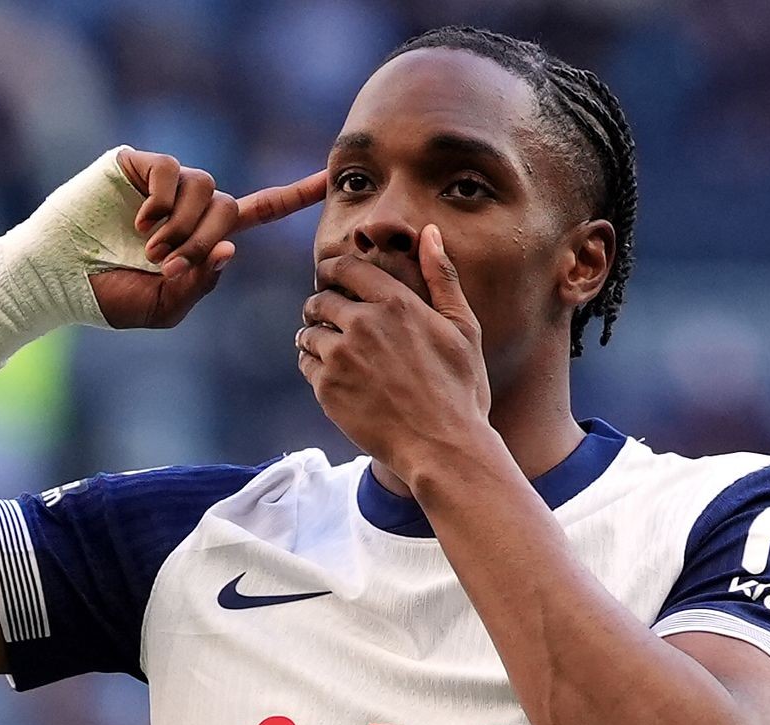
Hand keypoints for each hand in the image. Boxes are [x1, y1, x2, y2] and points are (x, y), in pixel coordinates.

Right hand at [91, 150, 325, 327]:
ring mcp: (162, 183)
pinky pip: (173, 171)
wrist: (56, 280)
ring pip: (207, 188)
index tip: (328, 180)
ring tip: (151, 250)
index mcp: (201, 235)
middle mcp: (187, 205)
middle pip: (231, 207)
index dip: (293, 195)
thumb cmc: (107, 297)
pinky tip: (140, 224)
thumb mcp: (164, 307)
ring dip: (184, 226)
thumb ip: (201, 283)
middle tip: (171, 265)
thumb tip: (230, 248)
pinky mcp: (136, 165)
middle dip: (206, 240)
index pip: (258, 210)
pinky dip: (162, 202)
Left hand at [297, 224, 492, 477]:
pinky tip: (334, 377)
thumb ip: (442, 277)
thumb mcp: (463, 329)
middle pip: (320, 300)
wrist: (444, 447)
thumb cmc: (461, 390)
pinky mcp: (327, 389)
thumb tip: (430, 233)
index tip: (330, 277)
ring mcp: (341, 357)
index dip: (332, 270)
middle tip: (327, 317)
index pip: (346, 269)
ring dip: (315, 337)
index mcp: (396, 303)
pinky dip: (314, 367)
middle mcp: (363, 324)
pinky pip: (306, 365)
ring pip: (309, 333)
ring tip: (330, 350)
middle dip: (321, 305)